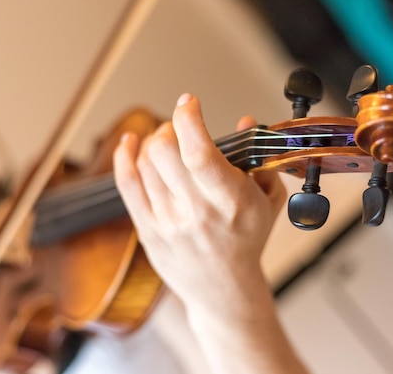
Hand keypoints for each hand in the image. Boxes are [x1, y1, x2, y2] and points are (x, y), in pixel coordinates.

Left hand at [113, 94, 285, 309]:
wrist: (224, 290)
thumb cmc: (247, 241)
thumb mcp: (267, 200)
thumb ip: (259, 159)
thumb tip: (246, 121)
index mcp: (231, 202)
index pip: (199, 153)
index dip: (188, 119)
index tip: (189, 102)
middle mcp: (197, 212)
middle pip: (164, 152)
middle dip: (169, 128)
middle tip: (178, 129)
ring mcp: (168, 223)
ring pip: (144, 163)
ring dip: (153, 142)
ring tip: (165, 143)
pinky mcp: (147, 231)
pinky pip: (127, 184)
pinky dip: (125, 157)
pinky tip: (130, 144)